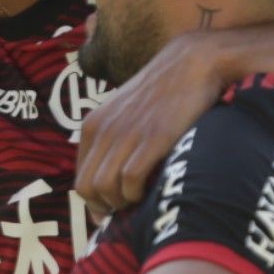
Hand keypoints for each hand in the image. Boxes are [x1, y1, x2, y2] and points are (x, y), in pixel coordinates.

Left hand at [75, 30, 227, 212]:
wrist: (194, 62)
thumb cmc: (164, 92)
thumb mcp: (126, 111)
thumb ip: (113, 138)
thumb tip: (111, 176)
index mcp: (92, 125)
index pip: (80, 178)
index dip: (94, 202)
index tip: (113, 211)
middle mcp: (103, 130)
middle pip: (87, 189)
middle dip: (105, 207)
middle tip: (128, 211)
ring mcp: (126, 134)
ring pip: (105, 189)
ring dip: (122, 203)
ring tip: (141, 200)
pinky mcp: (152, 138)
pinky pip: (130, 181)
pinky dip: (137, 194)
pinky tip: (152, 190)